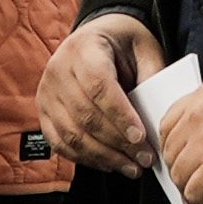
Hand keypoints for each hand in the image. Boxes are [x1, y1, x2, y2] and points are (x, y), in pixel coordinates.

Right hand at [41, 15, 160, 177]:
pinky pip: (61, 143)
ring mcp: (47, 92)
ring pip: (72, 134)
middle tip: (145, 157)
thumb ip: (152, 77)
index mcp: (84, 48)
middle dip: (118, 142)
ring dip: (104, 156)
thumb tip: (158, 118)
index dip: (119, 115)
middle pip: (85, 115)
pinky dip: (86, 158)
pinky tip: (110, 164)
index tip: (140, 137)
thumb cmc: (124, 43)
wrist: (97, 37)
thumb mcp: (144, 48)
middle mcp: (58, 69)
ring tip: (132, 167)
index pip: (98, 85)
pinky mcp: (44, 112)